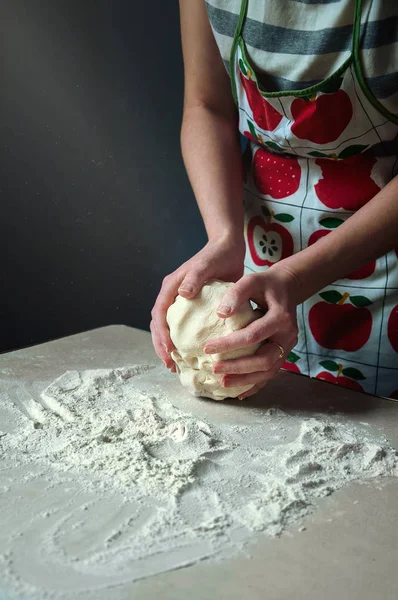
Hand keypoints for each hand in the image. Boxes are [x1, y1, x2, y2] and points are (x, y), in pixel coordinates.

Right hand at [150, 235, 245, 370]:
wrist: (228, 248)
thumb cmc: (217, 255)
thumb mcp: (206, 265)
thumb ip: (194, 277)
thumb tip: (182, 293)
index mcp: (170, 287)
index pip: (159, 314)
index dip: (161, 334)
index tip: (169, 350)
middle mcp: (172, 296)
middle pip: (159, 325)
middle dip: (161, 346)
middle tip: (170, 365)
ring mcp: (181, 303)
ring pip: (168, 328)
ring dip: (169, 346)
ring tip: (176, 365)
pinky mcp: (193, 308)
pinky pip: (184, 327)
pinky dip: (184, 341)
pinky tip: (192, 355)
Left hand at [204, 266, 299, 398]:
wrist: (287, 288)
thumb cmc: (265, 284)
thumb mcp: (251, 281)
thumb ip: (236, 294)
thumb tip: (220, 313)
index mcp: (280, 318)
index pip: (252, 336)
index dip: (229, 344)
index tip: (207, 347)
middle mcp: (288, 336)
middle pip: (264, 359)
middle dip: (239, 367)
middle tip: (215, 369)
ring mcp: (287, 347)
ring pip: (269, 371)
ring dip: (246, 379)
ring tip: (223, 383)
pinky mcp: (283, 353)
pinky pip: (271, 373)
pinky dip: (256, 384)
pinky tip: (240, 392)